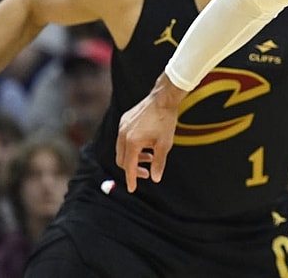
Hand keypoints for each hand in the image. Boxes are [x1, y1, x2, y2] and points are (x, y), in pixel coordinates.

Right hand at [115, 74, 186, 192]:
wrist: (163, 98)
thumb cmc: (165, 121)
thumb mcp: (165, 145)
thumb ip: (158, 163)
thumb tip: (155, 179)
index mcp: (132, 142)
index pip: (128, 166)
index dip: (131, 179)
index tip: (133, 189)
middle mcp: (123, 135)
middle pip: (122, 159)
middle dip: (133, 168)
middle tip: (146, 172)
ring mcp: (122, 126)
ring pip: (122, 149)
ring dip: (133, 157)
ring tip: (149, 157)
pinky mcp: (124, 120)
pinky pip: (123, 138)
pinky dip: (132, 146)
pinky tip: (145, 145)